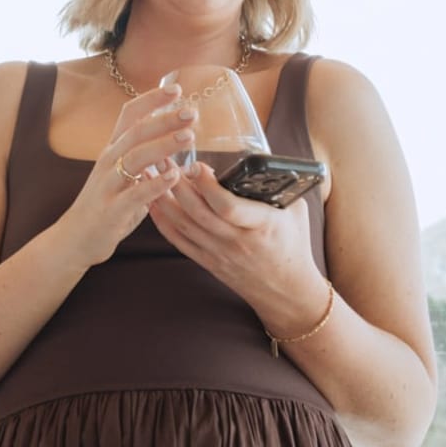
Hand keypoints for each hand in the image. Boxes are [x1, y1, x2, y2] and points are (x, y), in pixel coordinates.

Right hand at [52, 85, 192, 267]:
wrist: (74, 239)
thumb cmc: (105, 205)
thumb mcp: (122, 174)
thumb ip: (144, 158)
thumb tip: (175, 139)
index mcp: (112, 150)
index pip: (129, 115)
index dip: (151, 99)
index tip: (176, 89)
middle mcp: (108, 162)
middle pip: (136, 132)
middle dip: (164, 119)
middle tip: (191, 111)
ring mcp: (108, 185)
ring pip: (135, 157)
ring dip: (163, 145)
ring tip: (188, 137)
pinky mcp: (111, 210)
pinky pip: (136, 194)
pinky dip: (156, 183)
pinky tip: (175, 176)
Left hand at [148, 161, 320, 318]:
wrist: (287, 290)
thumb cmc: (293, 244)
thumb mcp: (295, 211)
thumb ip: (277, 186)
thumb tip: (262, 156)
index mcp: (262, 225)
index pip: (228, 206)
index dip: (207, 185)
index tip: (195, 164)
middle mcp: (237, 241)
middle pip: (197, 212)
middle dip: (176, 184)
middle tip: (163, 159)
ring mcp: (219, 253)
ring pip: (183, 224)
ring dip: (163, 198)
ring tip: (151, 173)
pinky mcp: (208, 262)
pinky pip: (179, 241)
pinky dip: (162, 221)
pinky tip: (152, 202)